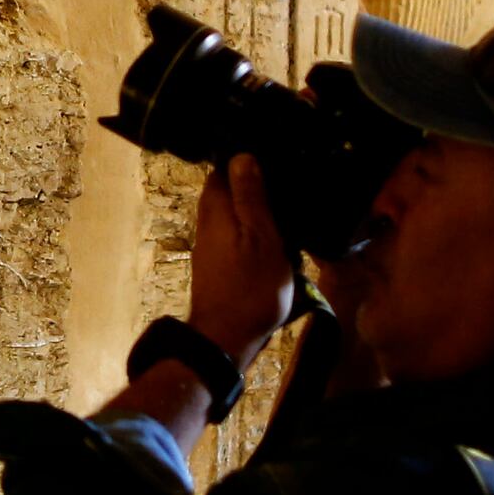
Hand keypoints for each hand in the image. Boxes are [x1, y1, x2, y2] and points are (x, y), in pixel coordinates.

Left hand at [188, 155, 295, 360]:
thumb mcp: (262, 237)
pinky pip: (238, 238)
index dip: (246, 161)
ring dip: (257, 214)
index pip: (224, 168)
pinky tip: (275, 241)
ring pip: (234, 216)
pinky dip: (255, 235)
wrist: (227, 339)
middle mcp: (207, 222)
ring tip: (286, 214)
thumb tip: (242, 155)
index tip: (273, 159)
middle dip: (254, 187)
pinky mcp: (219, 266)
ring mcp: (211, 245)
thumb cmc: (250, 287)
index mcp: (215, 208)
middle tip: (286, 187)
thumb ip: (251, 198)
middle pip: (228, 192)